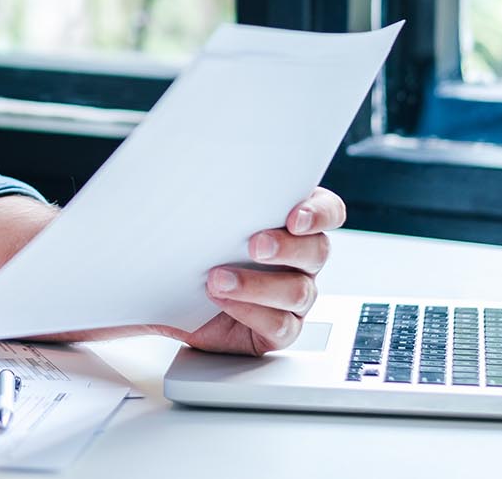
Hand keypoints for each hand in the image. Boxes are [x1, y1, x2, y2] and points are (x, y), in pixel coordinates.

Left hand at [159, 188, 345, 355]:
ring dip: (257, 284)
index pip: (328, 211)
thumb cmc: (195, 248)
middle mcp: (300, 260)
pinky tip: (222, 301)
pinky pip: (281, 325)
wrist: (172, 294)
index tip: (294, 217)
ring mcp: (293, 296)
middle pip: (317, 250)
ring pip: (299, 291)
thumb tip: (205, 173)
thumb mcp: (206, 217)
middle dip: (286, 247)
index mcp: (292, 224)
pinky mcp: (278, 330)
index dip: (320, 214)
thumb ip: (223, 198)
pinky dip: (251, 312)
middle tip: (254, 245)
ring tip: (218, 279)